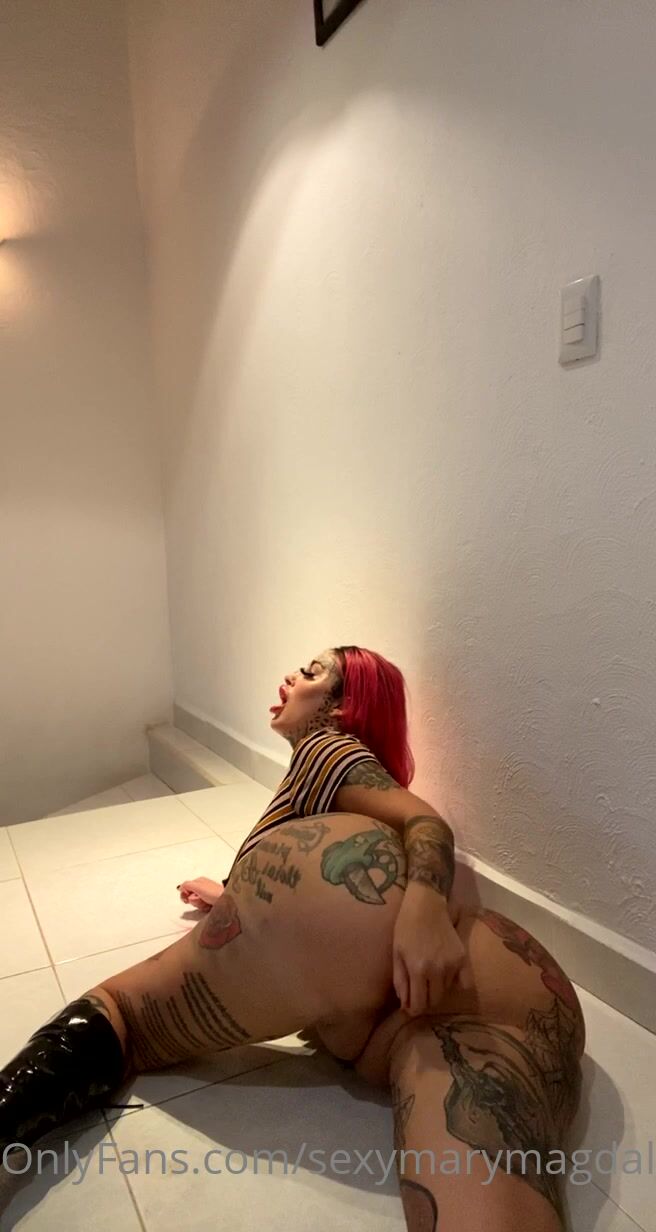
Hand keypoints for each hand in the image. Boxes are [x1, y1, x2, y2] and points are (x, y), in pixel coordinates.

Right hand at [176, 877, 224, 910]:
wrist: (227, 901)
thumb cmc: (214, 893)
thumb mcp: (198, 886)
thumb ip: (187, 885)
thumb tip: (180, 887)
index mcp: (198, 881)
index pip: (184, 888)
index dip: (184, 895)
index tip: (187, 898)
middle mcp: (202, 887)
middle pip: (190, 897)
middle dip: (193, 900)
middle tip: (200, 899)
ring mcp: (205, 895)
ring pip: (195, 902)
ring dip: (199, 904)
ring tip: (206, 902)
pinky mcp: (209, 902)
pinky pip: (201, 906)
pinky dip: (204, 907)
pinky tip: (208, 906)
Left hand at [392, 886, 472, 1015]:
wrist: (426, 905)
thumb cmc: (406, 927)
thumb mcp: (397, 953)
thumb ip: (400, 980)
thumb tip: (405, 1004)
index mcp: (418, 969)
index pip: (419, 1003)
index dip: (413, 1009)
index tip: (410, 1007)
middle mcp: (437, 970)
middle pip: (434, 1000)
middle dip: (424, 1001)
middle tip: (419, 994)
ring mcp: (452, 964)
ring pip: (446, 991)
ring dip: (437, 990)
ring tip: (430, 978)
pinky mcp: (463, 958)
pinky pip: (464, 983)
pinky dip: (456, 984)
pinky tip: (448, 978)